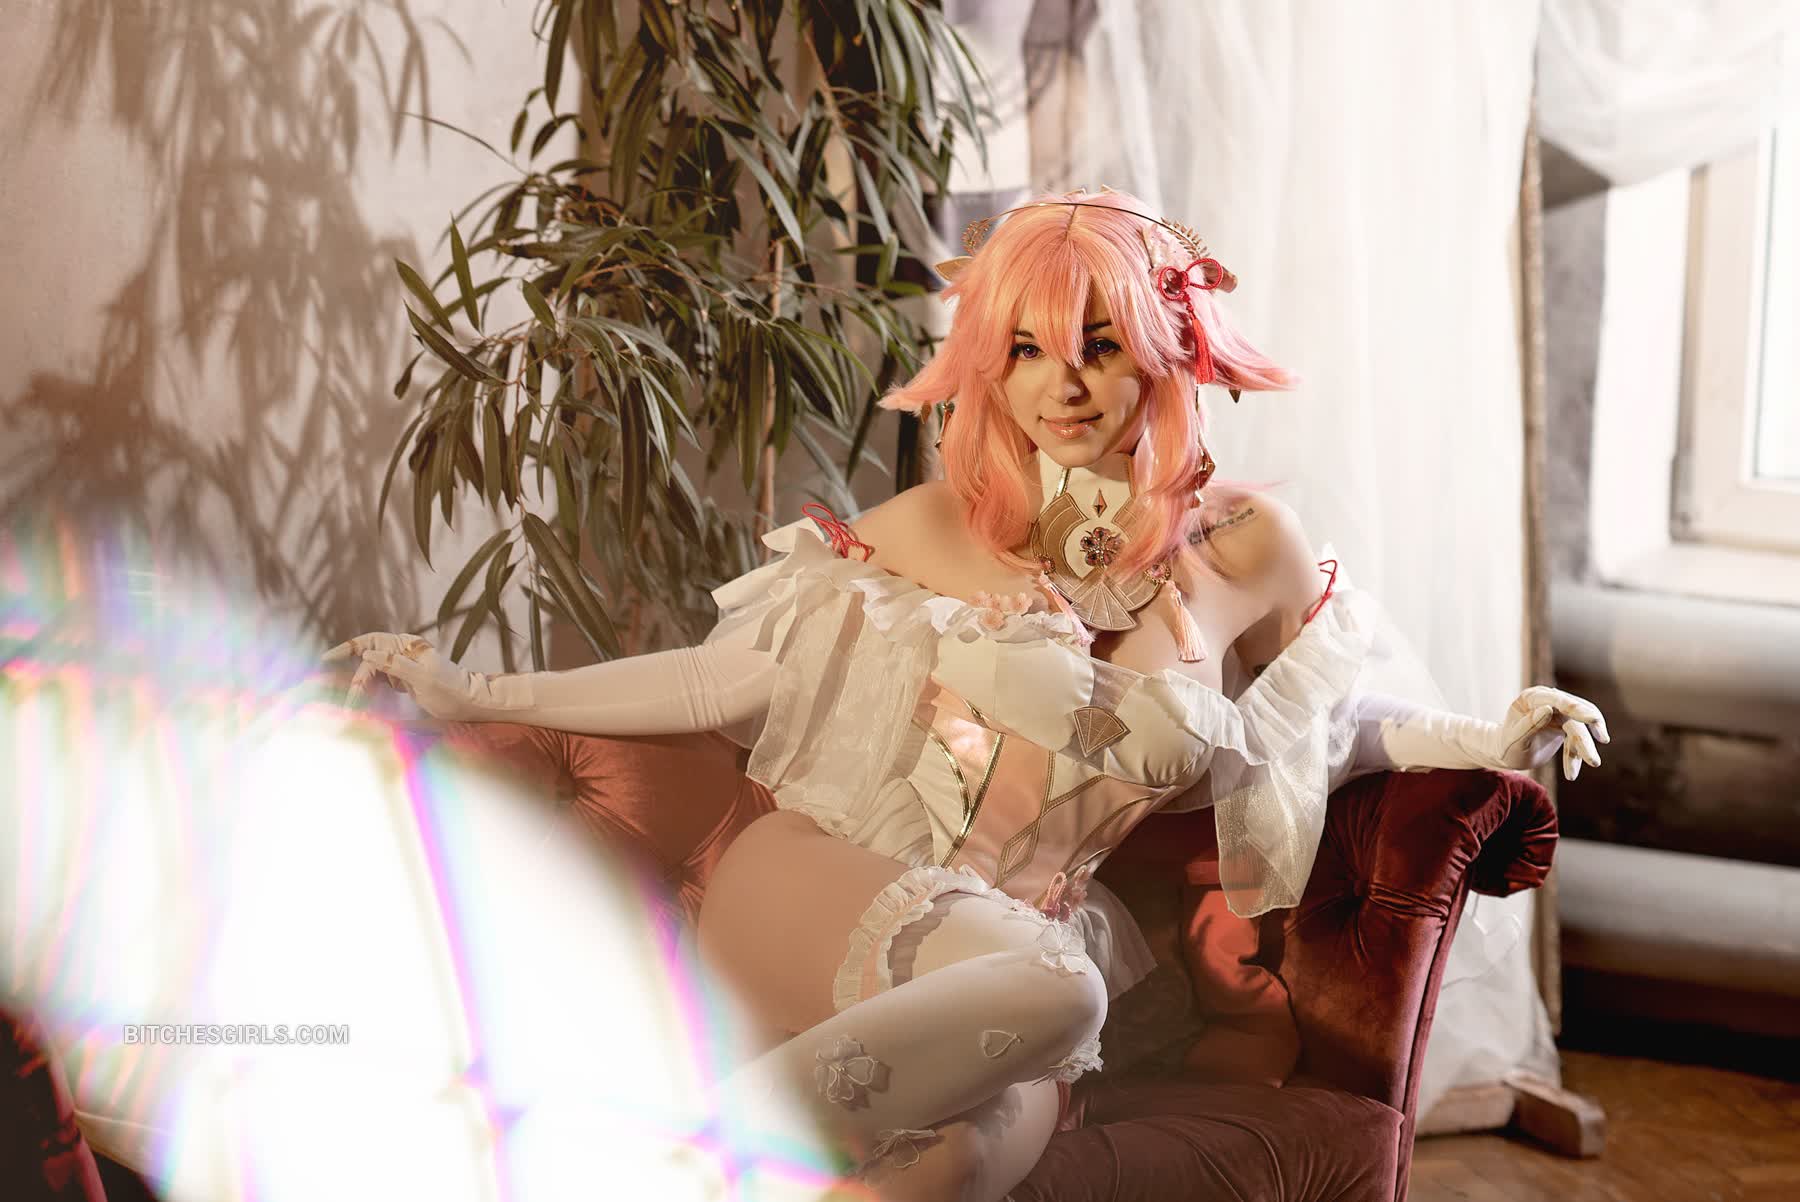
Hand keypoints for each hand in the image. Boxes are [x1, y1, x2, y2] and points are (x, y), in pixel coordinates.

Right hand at [322, 632, 487, 719]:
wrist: (468, 702)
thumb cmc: (450, 688)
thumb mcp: (423, 676)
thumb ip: (395, 664)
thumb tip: (368, 653)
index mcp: (406, 646)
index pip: (371, 642)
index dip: (348, 648)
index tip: (327, 658)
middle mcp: (401, 653)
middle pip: (368, 662)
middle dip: (356, 681)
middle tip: (351, 704)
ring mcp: (401, 667)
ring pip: (371, 674)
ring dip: (361, 689)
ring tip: (354, 708)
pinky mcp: (402, 681)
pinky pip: (379, 684)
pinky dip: (369, 693)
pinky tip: (363, 705)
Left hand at [1494, 686, 1608, 779]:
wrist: (1505, 756)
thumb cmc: (1505, 747)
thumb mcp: (1514, 740)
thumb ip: (1529, 725)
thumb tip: (1549, 708)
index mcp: (1531, 698)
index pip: (1557, 700)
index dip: (1577, 709)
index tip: (1593, 719)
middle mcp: (1547, 701)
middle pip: (1573, 714)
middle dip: (1587, 732)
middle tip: (1604, 741)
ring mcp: (1557, 713)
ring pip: (1579, 728)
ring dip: (1584, 747)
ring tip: (1593, 764)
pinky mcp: (1564, 726)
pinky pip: (1576, 740)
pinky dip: (1576, 756)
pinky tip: (1571, 774)